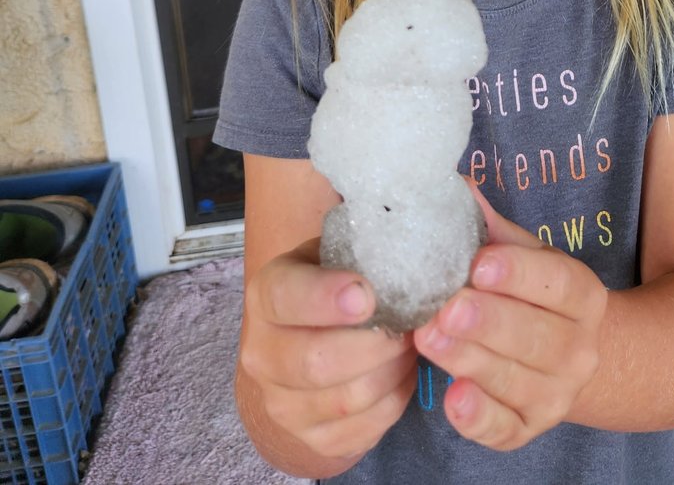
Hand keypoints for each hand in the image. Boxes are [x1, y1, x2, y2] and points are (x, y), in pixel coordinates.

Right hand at [240, 238, 417, 466]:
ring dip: (392, 372)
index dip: (325, 297)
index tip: (366, 295)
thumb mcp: (338, 253)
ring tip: (410, 347)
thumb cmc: (335, 284)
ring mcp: (282, 403)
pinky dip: (394, 401)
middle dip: (375, 345)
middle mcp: (262, 353)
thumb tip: (406, 236)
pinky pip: (363, 430)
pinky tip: (401, 374)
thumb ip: (361, 247)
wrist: (308, 342)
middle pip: (316, 362)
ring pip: (347, 401)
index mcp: (266, 294)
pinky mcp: (310, 439)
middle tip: (409, 327)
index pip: (286, 296)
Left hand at [413, 189, 607, 450]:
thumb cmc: (533, 296)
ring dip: (470, 361)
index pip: (557, 282)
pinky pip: (505, 429)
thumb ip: (492, 228)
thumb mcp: (524, 256)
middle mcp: (580, 348)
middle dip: (488, 322)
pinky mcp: (529, 429)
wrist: (569, 357)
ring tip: (428, 338)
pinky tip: (453, 399)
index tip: (479, 264)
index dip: (519, 274)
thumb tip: (457, 186)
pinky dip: (479, 419)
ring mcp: (557, 394)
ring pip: (515, 381)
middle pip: (537, 336)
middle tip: (446, 306)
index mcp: (582, 294)